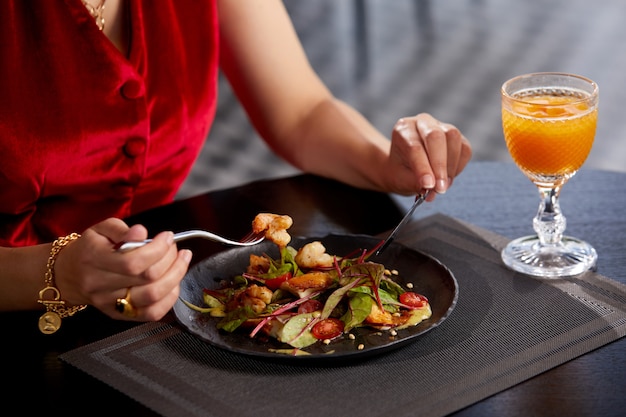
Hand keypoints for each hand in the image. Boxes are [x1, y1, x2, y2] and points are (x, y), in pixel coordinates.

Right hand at [55, 218, 192, 320]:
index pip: (133, 261)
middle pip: (147, 279)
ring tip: (182, 262)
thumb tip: (141, 232)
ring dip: (175, 278)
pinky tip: (175, 283)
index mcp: (93, 260)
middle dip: (171, 260)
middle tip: (176, 249)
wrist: (69, 275)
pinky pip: (151, 314)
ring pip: (152, 297)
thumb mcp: (100, 230)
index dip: (157, 249)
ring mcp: (110, 303)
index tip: (168, 237)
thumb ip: (121, 229)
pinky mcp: (119, 315)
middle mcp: (100, 285)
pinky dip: (169, 299)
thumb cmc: (89, 249)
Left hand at [386, 113, 471, 197]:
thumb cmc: (401, 172)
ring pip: (453, 138)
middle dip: (440, 164)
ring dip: (451, 166)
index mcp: (403, 129)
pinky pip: (465, 149)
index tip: (429, 185)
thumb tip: (433, 187)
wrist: (406, 168)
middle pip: (435, 136)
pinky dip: (459, 167)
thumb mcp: (402, 179)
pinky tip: (448, 178)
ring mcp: (442, 126)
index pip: (415, 147)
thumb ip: (416, 182)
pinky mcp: (458, 137)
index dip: (423, 167)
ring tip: (443, 186)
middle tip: (440, 188)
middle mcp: (422, 122)